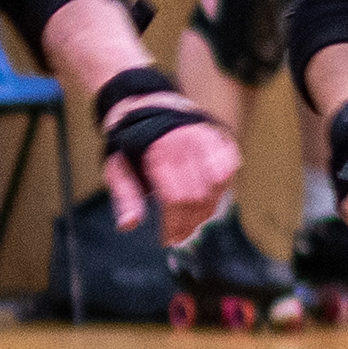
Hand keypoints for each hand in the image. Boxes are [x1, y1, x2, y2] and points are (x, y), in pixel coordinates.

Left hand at [100, 111, 242, 245]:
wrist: (149, 108)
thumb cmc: (132, 145)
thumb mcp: (117, 167)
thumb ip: (124, 196)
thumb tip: (128, 225)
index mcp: (160, 150)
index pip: (176, 198)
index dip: (174, 224)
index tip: (167, 240)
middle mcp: (188, 142)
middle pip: (199, 197)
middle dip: (189, 222)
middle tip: (179, 235)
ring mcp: (208, 138)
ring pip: (218, 188)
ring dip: (206, 211)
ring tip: (190, 220)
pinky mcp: (221, 138)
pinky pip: (230, 172)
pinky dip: (221, 190)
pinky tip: (206, 200)